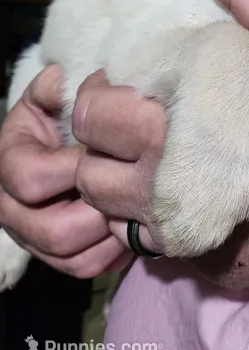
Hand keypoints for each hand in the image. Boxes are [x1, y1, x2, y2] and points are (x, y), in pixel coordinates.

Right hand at [0, 65, 129, 277]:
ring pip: (71, 258)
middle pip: (52, 232)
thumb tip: (62, 82)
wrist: (70, 137)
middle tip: (127, 187)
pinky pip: (87, 267)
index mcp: (9, 163)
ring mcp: (35, 236)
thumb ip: (56, 87)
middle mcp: (14, 208)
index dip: (72, 168)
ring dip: (108, 235)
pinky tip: (131, 225)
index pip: (29, 181)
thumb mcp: (55, 94)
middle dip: (96, 210)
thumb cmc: (64, 113)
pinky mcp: (60, 255)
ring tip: (134, 207)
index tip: (102, 151)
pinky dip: (114, 252)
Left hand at [73, 0, 248, 293]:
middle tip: (132, 123)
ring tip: (157, 157)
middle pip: (94, 179)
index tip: (120, 88)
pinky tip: (195, 192)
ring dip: (125, 190)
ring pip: (119, 223)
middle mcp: (176, 197)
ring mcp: (197, 245)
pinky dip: (164, 223)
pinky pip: (162, 252)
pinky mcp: (220, 273)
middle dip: (102, 147)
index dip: (96, 100)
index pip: (94, 121)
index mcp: (181, 132)